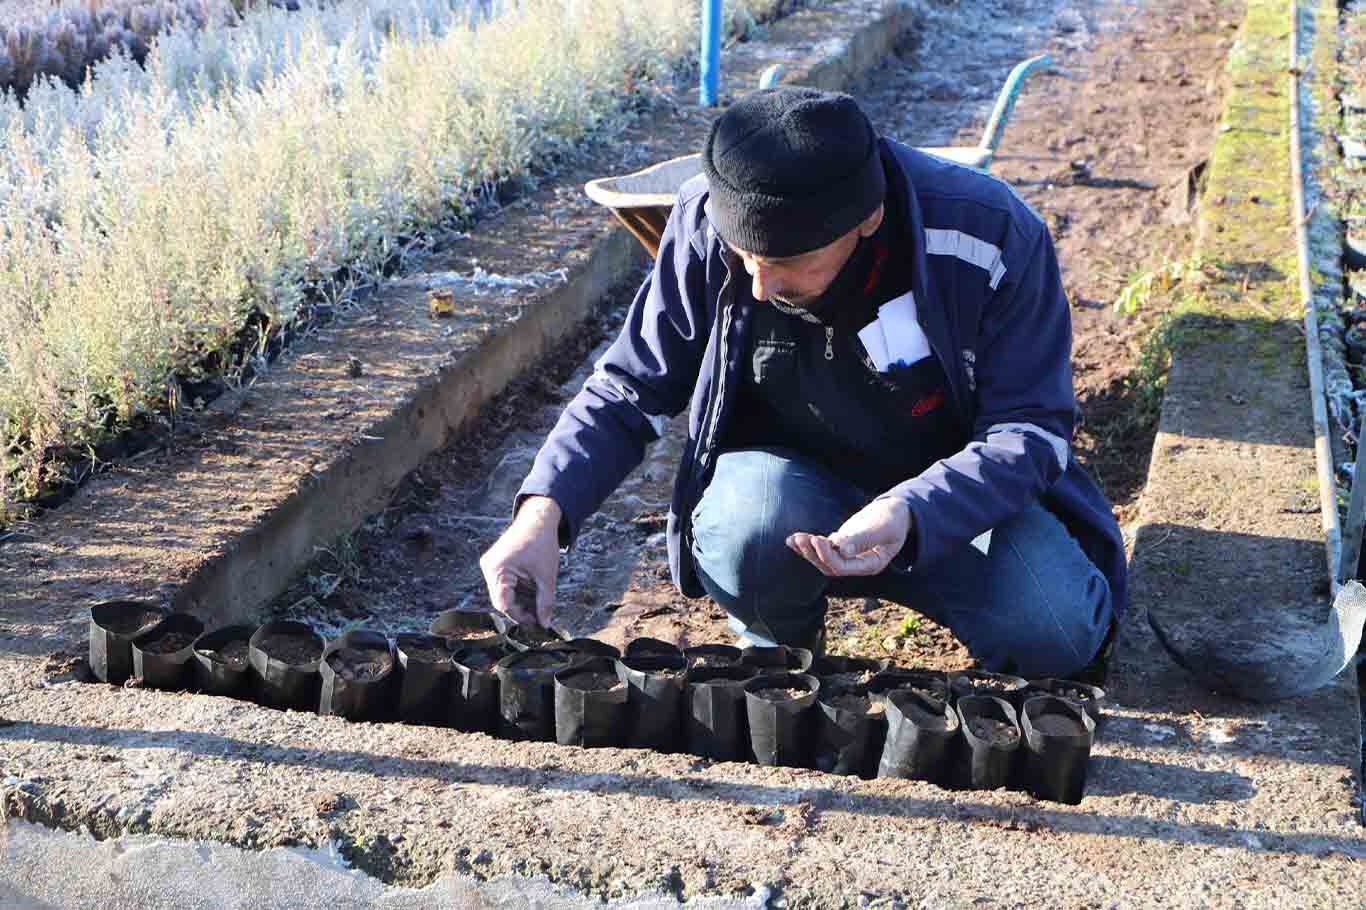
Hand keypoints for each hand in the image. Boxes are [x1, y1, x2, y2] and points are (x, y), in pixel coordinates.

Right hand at [479, 496, 561, 624]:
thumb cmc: (542, 544)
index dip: (520, 616)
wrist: (538, 519)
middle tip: (538, 616)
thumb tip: (545, 624)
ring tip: (537, 603)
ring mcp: (489, 565)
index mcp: (498, 569)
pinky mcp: (494, 563)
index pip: (504, 604)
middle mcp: (488, 567)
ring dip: (518, 600)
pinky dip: (516, 590)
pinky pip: (502, 583)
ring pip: (502, 593)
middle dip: (520, 609)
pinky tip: (530, 591)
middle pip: (501, 600)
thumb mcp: (547, 576)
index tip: (536, 622)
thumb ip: (545, 602)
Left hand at [786, 497, 910, 576]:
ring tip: (794, 539)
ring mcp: (849, 556)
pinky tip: (792, 538)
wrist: (897, 511)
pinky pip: (823, 548)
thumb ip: (863, 539)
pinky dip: (808, 544)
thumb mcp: (882, 528)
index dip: (827, 556)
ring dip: (807, 550)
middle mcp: (858, 564)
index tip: (817, 539)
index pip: (843, 567)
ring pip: (823, 560)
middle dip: (813, 555)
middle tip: (800, 540)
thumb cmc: (893, 519)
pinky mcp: (842, 545)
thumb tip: (841, 550)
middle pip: (830, 567)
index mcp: (871, 564)